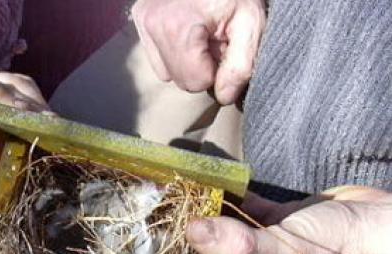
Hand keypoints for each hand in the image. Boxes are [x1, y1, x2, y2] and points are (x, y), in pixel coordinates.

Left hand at [0, 69, 48, 189]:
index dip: (3, 98)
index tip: (23, 117)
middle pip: (5, 84)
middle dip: (25, 105)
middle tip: (44, 124)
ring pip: (22, 85)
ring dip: (38, 105)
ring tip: (50, 125)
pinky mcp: (12, 87)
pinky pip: (31, 91)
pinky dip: (41, 106)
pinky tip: (49, 122)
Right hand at [131, 0, 265, 103]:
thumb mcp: (251, 22)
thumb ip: (241, 64)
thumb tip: (223, 96)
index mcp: (178, 28)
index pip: (196, 82)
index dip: (217, 70)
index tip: (224, 47)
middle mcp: (153, 25)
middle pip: (181, 81)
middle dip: (201, 67)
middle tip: (215, 40)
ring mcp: (144, 22)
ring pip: (168, 73)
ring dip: (188, 61)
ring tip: (202, 35)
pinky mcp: (140, 20)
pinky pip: (158, 60)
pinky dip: (175, 52)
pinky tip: (186, 32)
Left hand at [187, 186, 391, 253]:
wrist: (376, 223)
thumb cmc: (331, 248)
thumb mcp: (280, 249)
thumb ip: (235, 243)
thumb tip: (191, 232)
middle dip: (184, 246)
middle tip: (152, 223)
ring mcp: (264, 243)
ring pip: (224, 231)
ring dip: (203, 217)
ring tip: (170, 200)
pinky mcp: (276, 217)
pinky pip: (243, 208)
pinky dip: (227, 196)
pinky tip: (208, 182)